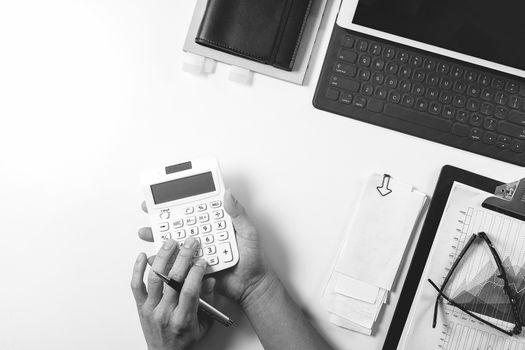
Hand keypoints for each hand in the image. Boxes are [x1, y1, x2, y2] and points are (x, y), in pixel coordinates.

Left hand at [131, 238, 214, 349]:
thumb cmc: (185, 339)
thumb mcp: (205, 324)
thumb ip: (208, 301)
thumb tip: (210, 280)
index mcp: (183, 319)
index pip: (189, 290)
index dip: (196, 272)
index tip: (202, 260)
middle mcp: (165, 313)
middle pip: (173, 279)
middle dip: (183, 257)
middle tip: (189, 243)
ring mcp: (151, 309)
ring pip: (155, 278)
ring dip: (162, 257)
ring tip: (170, 243)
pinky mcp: (141, 306)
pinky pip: (136, 285)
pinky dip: (137, 269)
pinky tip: (142, 256)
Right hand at [138, 190, 272, 306]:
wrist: (251, 286)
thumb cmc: (253, 259)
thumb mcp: (248, 233)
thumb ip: (237, 214)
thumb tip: (228, 194)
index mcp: (215, 225)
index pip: (194, 210)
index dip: (180, 202)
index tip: (165, 196)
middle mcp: (204, 237)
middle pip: (179, 225)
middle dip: (161, 218)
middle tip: (149, 213)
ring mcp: (197, 252)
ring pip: (174, 243)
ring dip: (159, 238)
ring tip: (147, 233)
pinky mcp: (193, 268)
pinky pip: (176, 263)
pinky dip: (163, 261)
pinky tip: (154, 258)